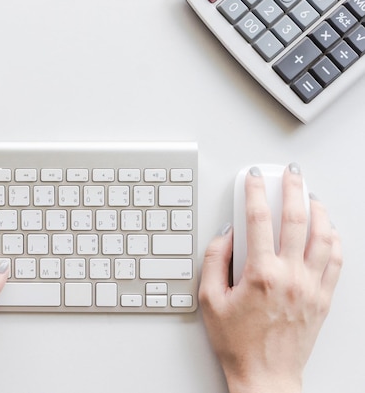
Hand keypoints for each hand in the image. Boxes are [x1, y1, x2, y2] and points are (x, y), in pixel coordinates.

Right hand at [200, 164, 341, 392]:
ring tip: (312, 197)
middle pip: (296, 219)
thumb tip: (225, 234)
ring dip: (319, 211)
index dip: (254, 191)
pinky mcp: (323, 299)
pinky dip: (335, 240)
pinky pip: (336, 261)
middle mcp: (290, 276)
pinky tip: (329, 231)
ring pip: (323, 236)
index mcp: (260, 274)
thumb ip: (214, 260)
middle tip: (290, 174)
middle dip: (293, 189)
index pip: (258, 219)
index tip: (253, 178)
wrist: (265, 376)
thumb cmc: (237, 342)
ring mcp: (311, 286)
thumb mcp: (209, 300)